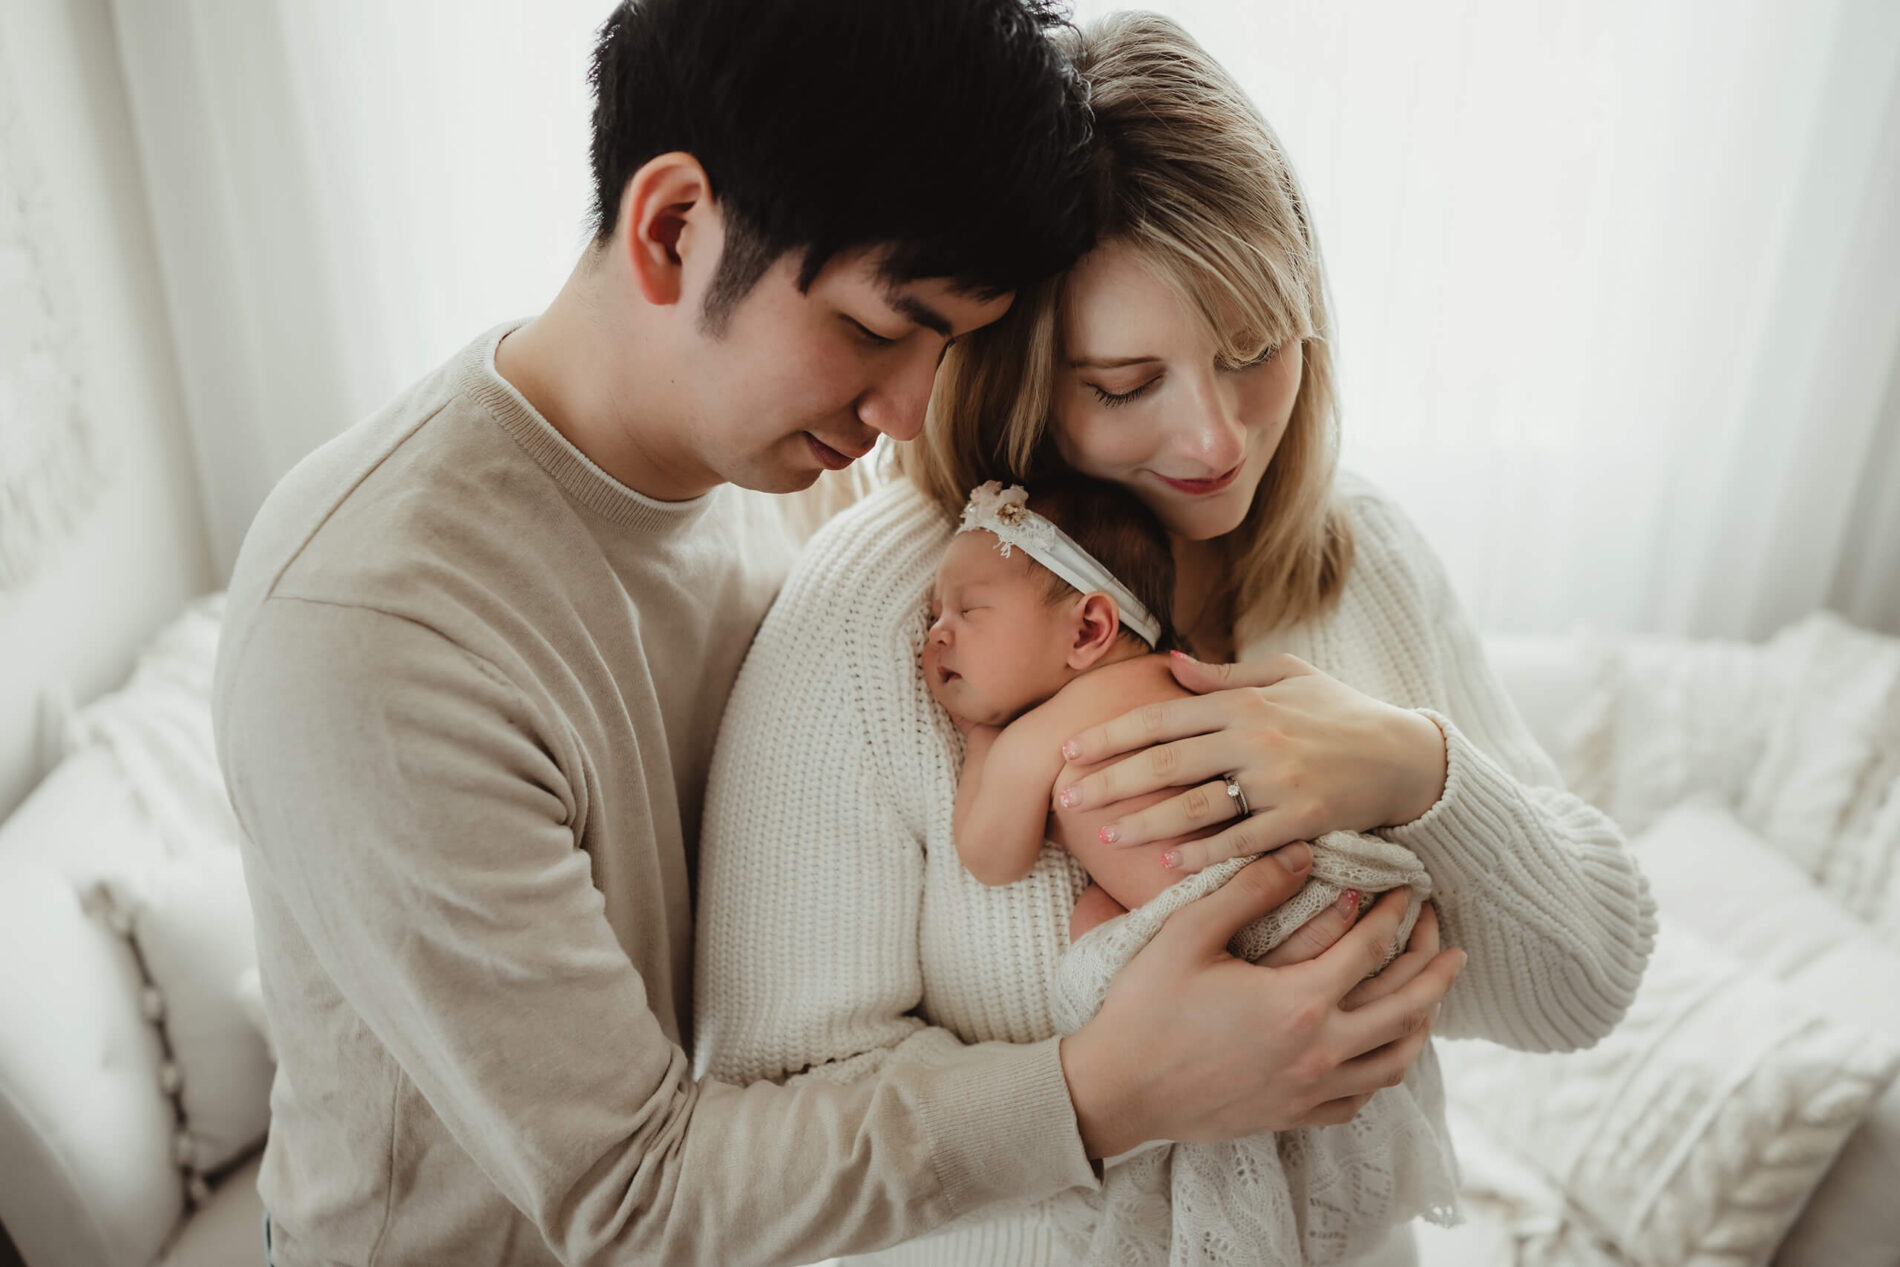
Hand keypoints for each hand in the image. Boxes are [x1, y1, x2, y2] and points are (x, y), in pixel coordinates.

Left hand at [1058, 652, 1447, 871]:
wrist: (1406, 756)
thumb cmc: (1339, 712)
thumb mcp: (1286, 676)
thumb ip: (1224, 677)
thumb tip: (1170, 664)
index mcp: (1243, 701)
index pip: (1160, 717)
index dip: (1110, 735)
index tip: (1068, 751)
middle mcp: (1254, 738)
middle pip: (1166, 762)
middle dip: (1110, 782)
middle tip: (1066, 799)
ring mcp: (1278, 781)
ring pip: (1197, 805)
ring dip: (1146, 824)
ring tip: (1106, 840)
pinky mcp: (1302, 820)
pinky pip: (1241, 842)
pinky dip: (1203, 855)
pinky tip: (1168, 868)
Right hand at [1059, 856, 1464, 1156]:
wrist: (1118, 1090)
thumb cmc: (1146, 1007)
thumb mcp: (1189, 934)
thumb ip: (1249, 889)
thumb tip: (1302, 854)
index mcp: (1299, 1003)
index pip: (1371, 949)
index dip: (1396, 913)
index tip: (1408, 888)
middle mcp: (1319, 1052)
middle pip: (1405, 1007)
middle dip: (1433, 966)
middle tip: (1446, 937)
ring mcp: (1311, 1091)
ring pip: (1395, 1060)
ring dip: (1422, 1022)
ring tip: (1432, 994)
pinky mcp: (1294, 1115)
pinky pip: (1362, 1098)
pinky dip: (1383, 1071)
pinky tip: (1380, 1053)